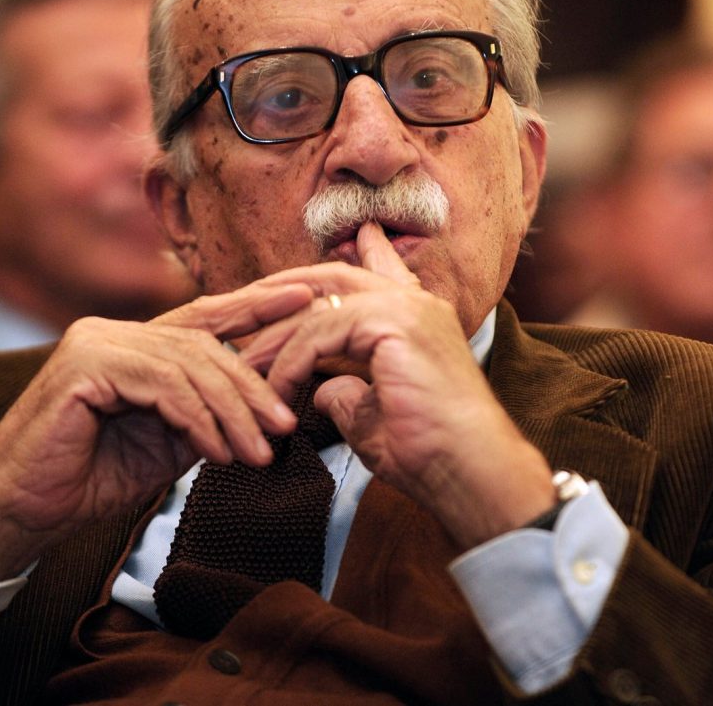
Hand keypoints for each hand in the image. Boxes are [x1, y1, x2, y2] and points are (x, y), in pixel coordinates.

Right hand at [0, 280, 314, 582]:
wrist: (23, 511)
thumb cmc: (90, 477)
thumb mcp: (167, 442)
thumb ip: (206, 414)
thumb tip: (265, 406)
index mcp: (134, 343)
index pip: (205, 317)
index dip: (257, 304)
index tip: (309, 298)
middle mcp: (113, 332)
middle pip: (205, 343)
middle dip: (252, 385)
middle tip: (285, 425)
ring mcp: (95, 342)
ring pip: (188, 364)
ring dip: (231, 412)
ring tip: (258, 452)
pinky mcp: (83, 365)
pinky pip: (161, 385)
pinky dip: (196, 419)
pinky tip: (217, 451)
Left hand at [242, 222, 554, 547]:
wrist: (468, 470)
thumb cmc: (429, 454)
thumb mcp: (376, 416)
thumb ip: (348, 392)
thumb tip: (322, 390)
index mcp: (418, 318)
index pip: (378, 269)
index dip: (357, 254)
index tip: (342, 241)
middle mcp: (415, 303)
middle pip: (332, 277)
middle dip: (282, 293)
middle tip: (243, 315)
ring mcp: (406, 308)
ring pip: (317, 304)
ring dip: (275, 339)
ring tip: (243, 370)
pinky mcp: (392, 322)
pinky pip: (319, 330)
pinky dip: (291, 362)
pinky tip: (278, 393)